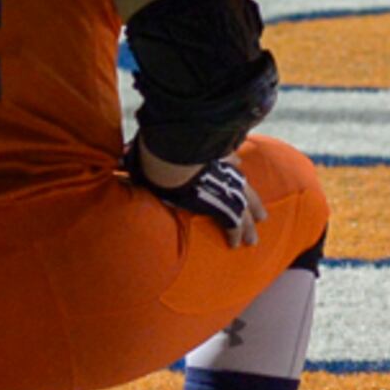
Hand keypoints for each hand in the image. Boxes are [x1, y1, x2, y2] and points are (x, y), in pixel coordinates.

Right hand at [141, 150, 268, 245]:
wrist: (168, 157)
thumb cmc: (162, 148)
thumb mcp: (160, 144)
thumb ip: (151, 148)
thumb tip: (127, 153)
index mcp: (213, 156)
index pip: (228, 161)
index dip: (234, 166)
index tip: (239, 168)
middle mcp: (224, 171)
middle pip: (244, 190)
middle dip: (252, 204)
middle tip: (262, 216)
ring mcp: (225, 188)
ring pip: (244, 210)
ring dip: (248, 225)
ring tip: (252, 240)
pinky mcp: (220, 205)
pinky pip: (233, 223)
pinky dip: (235, 234)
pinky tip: (235, 245)